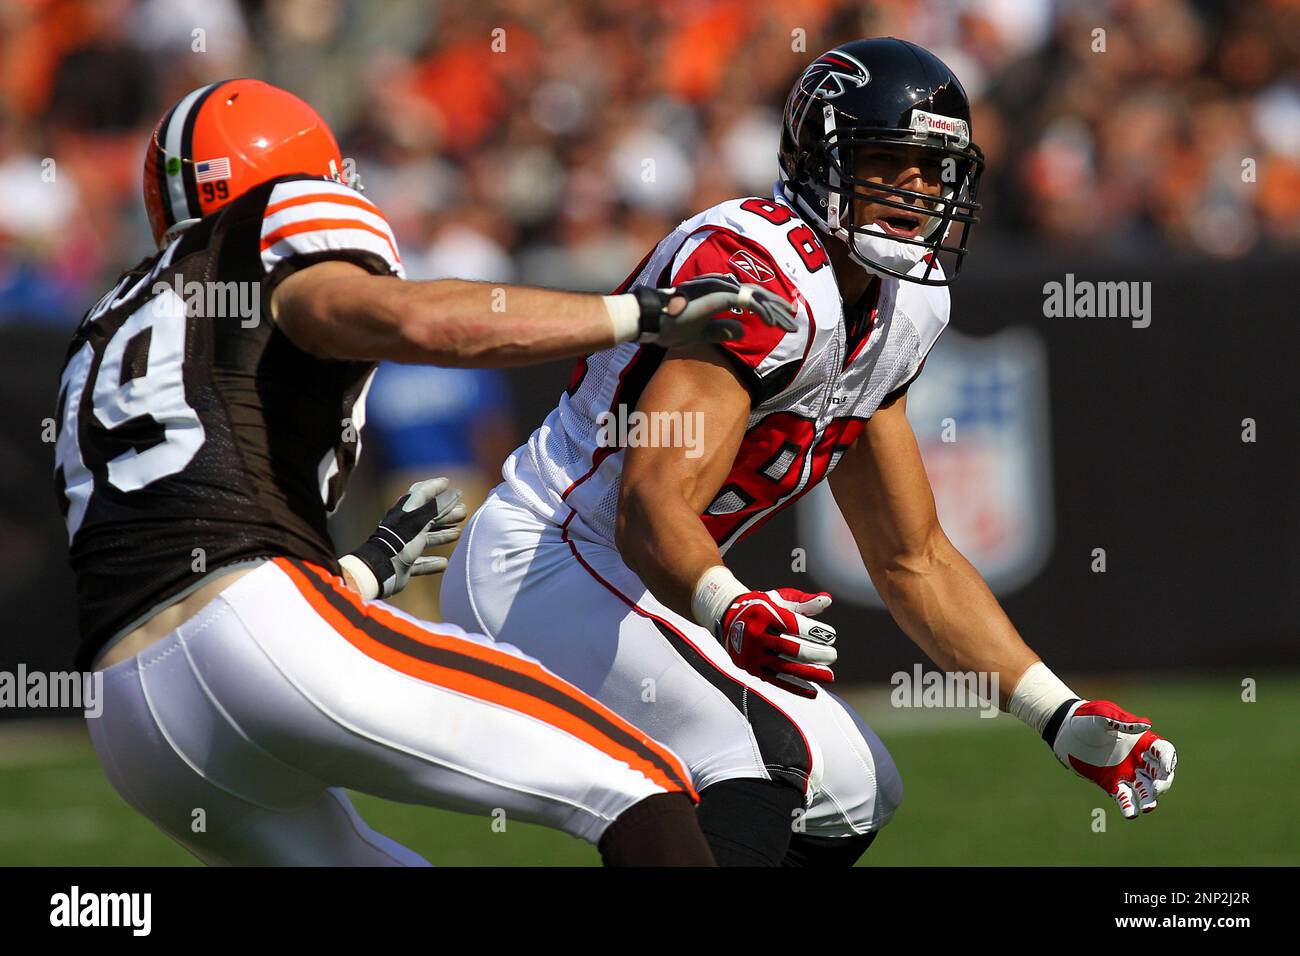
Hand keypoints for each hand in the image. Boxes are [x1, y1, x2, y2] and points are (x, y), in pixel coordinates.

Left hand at [339, 477, 467, 599]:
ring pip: (426, 538)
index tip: (447, 483)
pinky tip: (444, 563)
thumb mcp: (421, 519)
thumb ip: (438, 506)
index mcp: (405, 512)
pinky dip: (432, 562)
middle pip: (427, 516)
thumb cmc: (401, 540)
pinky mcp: (404, 565)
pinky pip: (420, 562)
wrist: (381, 568)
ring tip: (458, 532)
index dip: (434, 486)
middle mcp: (404, 527)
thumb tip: (456, 493)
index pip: (420, 493)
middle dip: (445, 512)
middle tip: (463, 511)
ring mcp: (403, 546)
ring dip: (442, 534)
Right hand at [634, 274, 796, 347]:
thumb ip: (722, 329)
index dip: (768, 305)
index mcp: (717, 291)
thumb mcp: (702, 332)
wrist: (651, 320)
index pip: (749, 296)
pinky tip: (774, 323)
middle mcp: (721, 285)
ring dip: (775, 311)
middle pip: (757, 294)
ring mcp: (720, 288)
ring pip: (757, 297)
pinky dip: (763, 312)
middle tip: (793, 319)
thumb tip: (743, 330)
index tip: (782, 317)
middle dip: (777, 307)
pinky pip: (748, 303)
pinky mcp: (719, 296)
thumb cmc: (670, 325)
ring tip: (790, 324)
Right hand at [715, 588, 836, 697]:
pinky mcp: (752, 668)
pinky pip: (777, 681)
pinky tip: (813, 692)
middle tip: (833, 655)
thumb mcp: (779, 598)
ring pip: (784, 668)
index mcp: (763, 613)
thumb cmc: (762, 607)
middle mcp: (755, 635)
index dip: (815, 631)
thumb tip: (828, 600)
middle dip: (815, 654)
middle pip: (790, 649)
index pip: (794, 625)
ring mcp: (753, 654)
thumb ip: (804, 601)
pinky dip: (796, 687)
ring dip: (809, 673)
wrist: (728, 618)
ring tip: (829, 675)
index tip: (831, 635)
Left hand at [1046, 699, 1177, 818]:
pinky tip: (1130, 813)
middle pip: (1161, 774)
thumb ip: (1122, 720)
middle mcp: (1138, 759)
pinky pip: (1125, 797)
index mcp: (1142, 741)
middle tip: (1156, 789)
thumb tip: (1147, 725)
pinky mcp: (1112, 784)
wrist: (1065, 731)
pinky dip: (1129, 806)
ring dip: (1149, 799)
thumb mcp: (1102, 714)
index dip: (1168, 759)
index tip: (1165, 768)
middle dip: (1163, 783)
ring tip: (1147, 807)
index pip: (1164, 751)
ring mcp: (1126, 773)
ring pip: (1145, 790)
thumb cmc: (1086, 718)